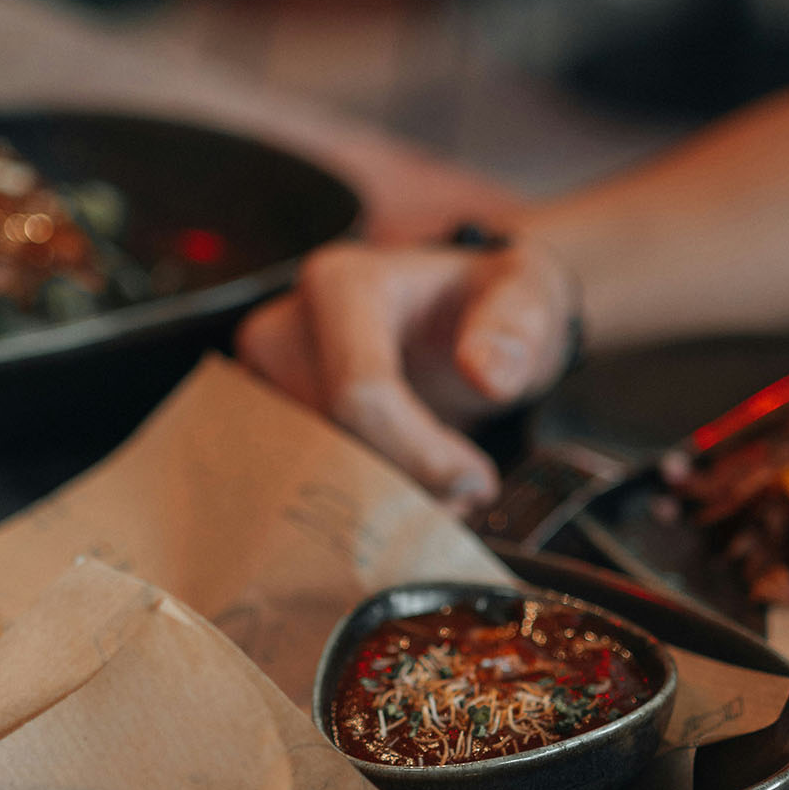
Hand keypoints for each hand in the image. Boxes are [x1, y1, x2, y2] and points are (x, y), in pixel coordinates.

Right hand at [236, 241, 577, 511]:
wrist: (455, 314)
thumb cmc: (487, 303)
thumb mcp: (527, 295)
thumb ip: (518, 325)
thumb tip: (486, 376)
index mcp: (339, 285)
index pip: (359, 394)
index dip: (421, 455)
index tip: (477, 481)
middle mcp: (281, 329)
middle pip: (332, 446)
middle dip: (405, 487)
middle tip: (466, 494)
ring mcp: (261, 382)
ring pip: (312, 478)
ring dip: (383, 503)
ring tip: (444, 489)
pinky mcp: (263, 425)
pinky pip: (301, 486)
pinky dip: (357, 504)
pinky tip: (407, 491)